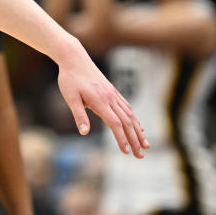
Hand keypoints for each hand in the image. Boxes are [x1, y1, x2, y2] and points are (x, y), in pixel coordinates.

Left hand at [57, 41, 147, 157]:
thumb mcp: (70, 97)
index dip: (121, 138)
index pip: (115, 123)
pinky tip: (139, 127)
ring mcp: (113, 94)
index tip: (126, 152)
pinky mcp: (113, 91)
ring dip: (138, 132)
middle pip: (127, 122)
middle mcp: (110, 98)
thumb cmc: (69, 78)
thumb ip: (78, 115)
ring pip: (130, 115)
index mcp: (100, 101)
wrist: (74, 58)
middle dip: (134, 140)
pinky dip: (135, 119)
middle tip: (141, 156)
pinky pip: (127, 107)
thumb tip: (84, 133)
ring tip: (146, 146)